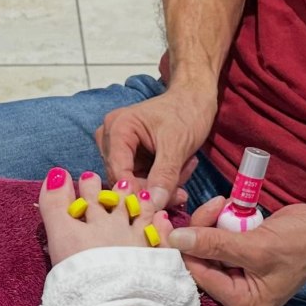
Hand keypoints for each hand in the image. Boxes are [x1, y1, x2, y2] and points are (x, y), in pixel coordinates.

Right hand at [38, 168, 171, 265]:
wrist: (113, 302)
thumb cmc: (81, 272)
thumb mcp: (59, 236)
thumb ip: (54, 206)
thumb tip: (56, 174)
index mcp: (90, 225)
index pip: (87, 202)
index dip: (87, 188)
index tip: (88, 177)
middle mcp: (115, 229)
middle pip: (113, 207)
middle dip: (113, 193)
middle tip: (119, 183)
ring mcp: (139, 243)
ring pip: (140, 217)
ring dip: (139, 204)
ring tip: (142, 196)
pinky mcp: (158, 260)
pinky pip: (161, 238)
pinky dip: (162, 226)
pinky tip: (164, 219)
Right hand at [95, 87, 216, 207]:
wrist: (195, 98)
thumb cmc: (187, 111)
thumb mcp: (178, 145)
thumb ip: (164, 176)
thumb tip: (153, 204)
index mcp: (117, 129)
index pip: (118, 172)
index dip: (136, 193)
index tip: (159, 207)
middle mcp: (110, 138)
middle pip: (124, 180)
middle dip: (154, 189)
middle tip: (182, 190)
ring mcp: (119, 148)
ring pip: (134, 183)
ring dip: (161, 185)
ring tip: (185, 169)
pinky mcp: (130, 156)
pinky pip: (141, 178)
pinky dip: (162, 180)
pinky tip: (179, 168)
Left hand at [167, 198, 305, 305]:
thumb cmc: (304, 244)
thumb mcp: (257, 246)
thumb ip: (215, 244)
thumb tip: (177, 239)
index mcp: (243, 304)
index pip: (200, 277)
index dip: (184, 249)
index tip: (169, 222)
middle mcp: (238, 294)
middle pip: (200, 261)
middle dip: (200, 231)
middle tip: (213, 204)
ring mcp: (239, 274)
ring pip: (206, 246)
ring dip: (211, 221)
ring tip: (226, 203)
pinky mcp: (241, 254)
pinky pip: (218, 238)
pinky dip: (219, 220)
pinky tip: (228, 206)